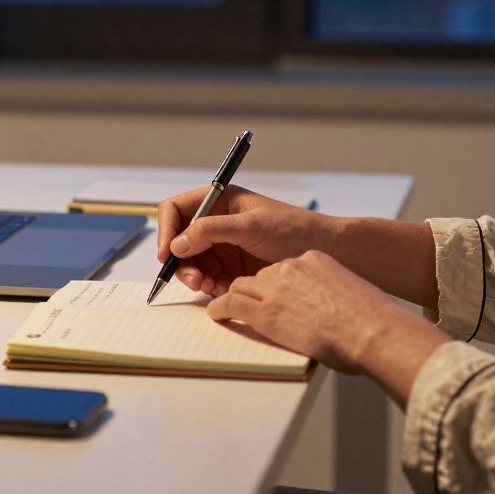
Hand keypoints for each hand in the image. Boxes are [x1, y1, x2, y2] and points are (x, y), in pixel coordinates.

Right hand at [157, 186, 340, 295]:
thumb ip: (211, 231)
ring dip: (194, 276)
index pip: (177, 209)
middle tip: (193, 279)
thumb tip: (177, 244)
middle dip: (181, 260)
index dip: (167, 229)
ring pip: (192, 263)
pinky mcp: (234, 270)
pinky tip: (221, 291)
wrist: (328, 252)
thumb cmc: (294, 230)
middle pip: (180, 241)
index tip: (167, 253)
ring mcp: (225, 247)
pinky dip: (209, 287)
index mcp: (220, 201)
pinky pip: (209, 279)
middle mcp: (218, 223)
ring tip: (208, 287)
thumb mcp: (250, 226)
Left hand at [207, 250, 451, 403]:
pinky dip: (220, 308)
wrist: (371, 331)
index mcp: (315, 260)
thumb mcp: (352, 296)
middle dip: (255, 290)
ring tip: (228, 308)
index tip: (277, 294)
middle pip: (261, 276)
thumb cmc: (372, 322)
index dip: (278, 284)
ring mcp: (275, 288)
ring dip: (235, 297)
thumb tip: (333, 314)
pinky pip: (230, 303)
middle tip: (250, 304)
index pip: (285, 268)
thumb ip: (334, 297)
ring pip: (242, 286)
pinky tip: (216, 314)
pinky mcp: (264, 311)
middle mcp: (292, 267)